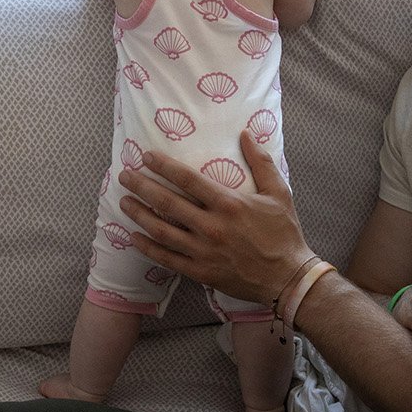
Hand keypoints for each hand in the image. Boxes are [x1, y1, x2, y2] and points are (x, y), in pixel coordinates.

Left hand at [118, 130, 310, 304]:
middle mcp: (211, 226)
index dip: (163, 166)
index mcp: (228, 204)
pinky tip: (134, 237)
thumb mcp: (278, 193)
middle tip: (125, 176)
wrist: (287, 278)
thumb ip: (260, 162)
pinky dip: (147, 247)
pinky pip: (167, 258)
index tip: (146, 157)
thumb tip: (246, 134)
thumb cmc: (284, 233)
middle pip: (167, 202)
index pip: (187, 179)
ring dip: (139, 214)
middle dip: (142, 187)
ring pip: (161, 230)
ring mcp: (203, 251)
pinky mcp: (200, 271)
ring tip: (124, 202)